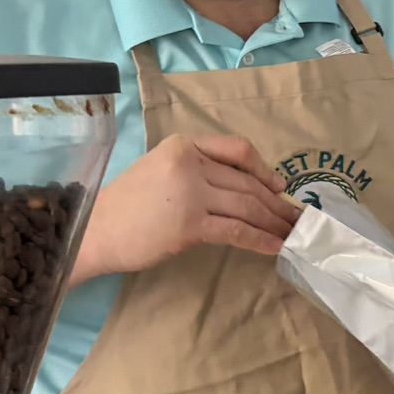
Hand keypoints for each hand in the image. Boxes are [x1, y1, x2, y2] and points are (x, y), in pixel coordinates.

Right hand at [69, 134, 297, 284]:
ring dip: (275, 222)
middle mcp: (190, 163)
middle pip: (247, 182)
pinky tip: (274, 247)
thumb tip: (240, 189)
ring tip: (293, 235)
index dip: (263, 169)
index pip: (237, 149)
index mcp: (184, 145)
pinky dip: (261, 239)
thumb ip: (196, 171)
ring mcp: (192, 192)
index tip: (279, 187)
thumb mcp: (160, 170)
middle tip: (297, 219)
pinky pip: (237, 230)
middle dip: (276, 203)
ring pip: (247, 205)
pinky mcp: (191, 224)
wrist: (96, 231)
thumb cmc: (126, 206)